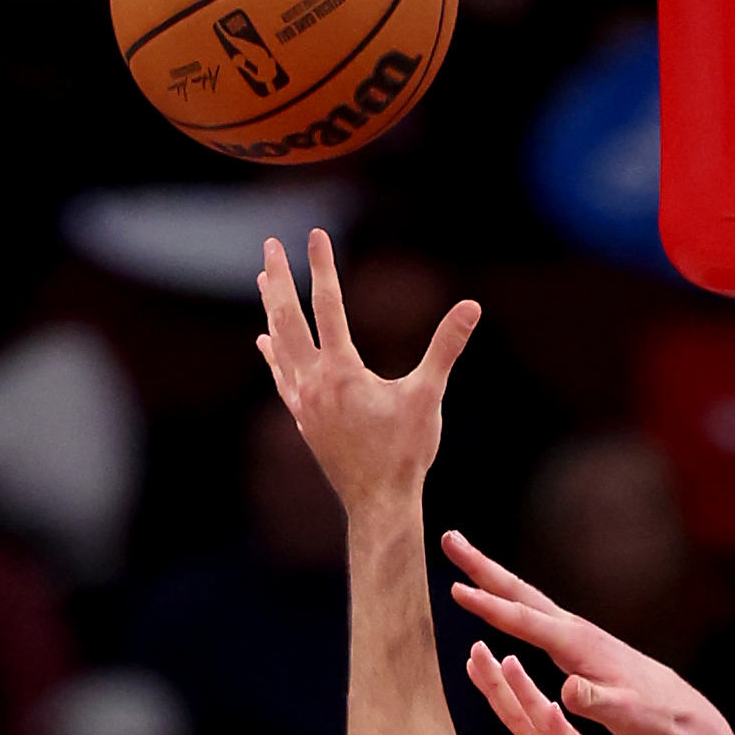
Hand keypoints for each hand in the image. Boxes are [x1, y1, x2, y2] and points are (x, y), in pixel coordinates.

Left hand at [254, 231, 477, 518]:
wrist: (379, 500)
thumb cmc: (407, 451)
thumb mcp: (430, 395)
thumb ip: (446, 348)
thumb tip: (471, 308)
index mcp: (341, 371)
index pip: (328, 305)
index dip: (322, 267)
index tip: (316, 234)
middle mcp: (313, 381)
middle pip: (287, 317)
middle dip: (279, 279)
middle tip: (270, 247)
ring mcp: (303, 401)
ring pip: (278, 343)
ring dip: (270, 309)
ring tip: (263, 280)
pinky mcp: (303, 418)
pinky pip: (281, 375)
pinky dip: (273, 352)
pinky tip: (265, 342)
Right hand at [445, 531, 713, 734]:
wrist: (677, 710)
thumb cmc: (650, 715)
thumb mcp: (624, 714)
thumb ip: (596, 702)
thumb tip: (570, 688)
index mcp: (578, 645)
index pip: (526, 622)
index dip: (490, 607)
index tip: (456, 589)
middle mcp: (575, 630)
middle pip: (520, 592)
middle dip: (482, 567)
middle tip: (448, 538)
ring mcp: (575, 632)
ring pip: (524, 597)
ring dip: (490, 575)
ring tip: (460, 552)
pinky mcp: (576, 641)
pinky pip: (532, 613)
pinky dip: (508, 598)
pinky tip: (495, 595)